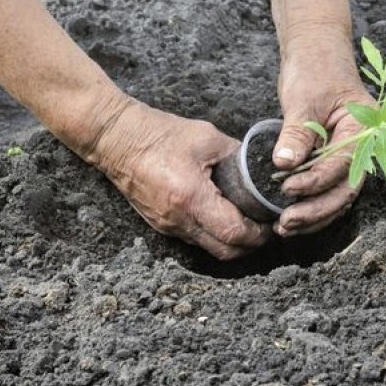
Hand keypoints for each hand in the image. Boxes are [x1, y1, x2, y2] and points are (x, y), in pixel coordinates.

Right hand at [91, 100, 270, 258]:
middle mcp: (179, 219)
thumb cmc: (159, 133)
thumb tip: (260, 167)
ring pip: (209, 248)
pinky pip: (194, 239)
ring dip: (232, 242)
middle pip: (224, 251)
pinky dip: (213, 235)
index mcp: (191, 197)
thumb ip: (237, 155)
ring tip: (248, 223)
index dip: (257, 233)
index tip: (271, 223)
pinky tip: (223, 217)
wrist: (115, 138)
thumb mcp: (207, 137)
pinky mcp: (161, 225)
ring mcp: (168, 226)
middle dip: (250, 245)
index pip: (233, 232)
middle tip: (264, 229)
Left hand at [272, 30, 374, 236]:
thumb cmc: (315, 68)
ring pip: (338, 196)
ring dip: (313, 215)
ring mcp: (349, 156)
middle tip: (286, 222)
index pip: (342, 164)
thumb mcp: (303, 98)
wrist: (317, 52)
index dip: (316, 181)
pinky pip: (327, 189)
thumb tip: (284, 164)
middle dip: (316, 210)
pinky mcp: (334, 160)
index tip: (287, 188)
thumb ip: (296, 133)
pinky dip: (311, 204)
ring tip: (284, 227)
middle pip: (345, 190)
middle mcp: (363, 147)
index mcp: (364, 128)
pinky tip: (289, 216)